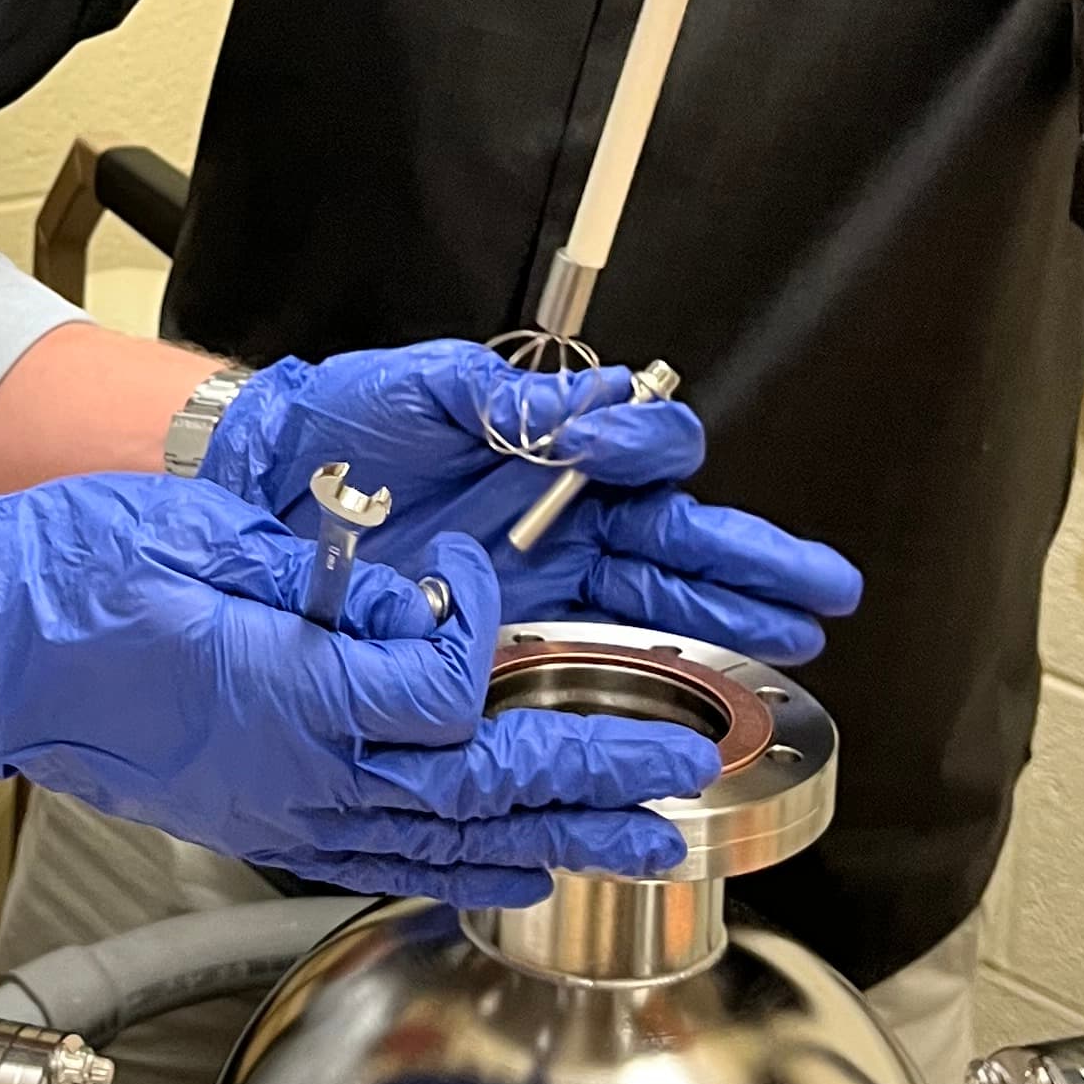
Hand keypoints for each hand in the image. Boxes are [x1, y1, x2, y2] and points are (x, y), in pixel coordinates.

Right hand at [0, 478, 709, 901]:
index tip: (487, 578)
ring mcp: (277, 808)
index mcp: (285, 692)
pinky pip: (383, 855)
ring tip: (643, 847)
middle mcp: (294, 771)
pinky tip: (514, 867)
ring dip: (555, 840)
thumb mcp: (198, 541)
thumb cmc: (63, 582)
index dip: (488, 634)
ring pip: (445, 841)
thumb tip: (409, 597)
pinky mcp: (259, 818)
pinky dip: (463, 865)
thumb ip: (318, 574)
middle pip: (476, 787)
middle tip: (680, 775)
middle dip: (590, 780)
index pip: (443, 689)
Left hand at [205, 349, 860, 663]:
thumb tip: (605, 398)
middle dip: (755, 564)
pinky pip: (593, 659)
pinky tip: (708, 694)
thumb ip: (510, 396)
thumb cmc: (339, 426)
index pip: (645, 453)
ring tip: (797, 638)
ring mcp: (541, 584)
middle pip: (681, 540)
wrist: (262, 485)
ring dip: (733, 620)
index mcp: (550, 449)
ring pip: (660, 602)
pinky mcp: (503, 640)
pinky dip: (655, 678)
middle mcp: (561, 520)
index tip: (620, 455)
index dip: (649, 452)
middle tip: (822, 589)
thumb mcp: (423, 389)